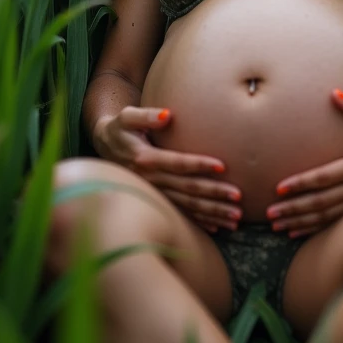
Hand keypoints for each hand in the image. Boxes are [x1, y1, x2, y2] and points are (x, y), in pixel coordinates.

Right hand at [93, 107, 242, 234]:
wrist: (104, 148)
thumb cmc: (120, 129)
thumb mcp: (127, 117)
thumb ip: (146, 116)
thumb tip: (167, 115)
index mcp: (145, 159)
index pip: (177, 163)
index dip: (199, 164)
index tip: (222, 166)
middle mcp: (151, 180)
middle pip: (187, 189)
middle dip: (213, 194)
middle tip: (238, 196)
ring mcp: (155, 194)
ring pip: (187, 206)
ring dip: (212, 212)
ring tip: (236, 217)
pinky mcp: (157, 201)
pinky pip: (181, 214)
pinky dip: (200, 222)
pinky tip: (218, 227)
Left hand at [265, 88, 342, 237]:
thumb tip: (335, 94)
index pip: (326, 177)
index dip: (302, 184)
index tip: (279, 188)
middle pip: (323, 202)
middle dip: (295, 208)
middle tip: (270, 215)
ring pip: (329, 215)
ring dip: (302, 221)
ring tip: (278, 226)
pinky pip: (338, 219)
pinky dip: (317, 227)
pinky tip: (298, 231)